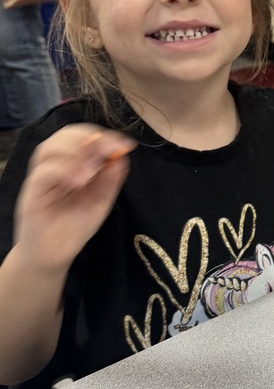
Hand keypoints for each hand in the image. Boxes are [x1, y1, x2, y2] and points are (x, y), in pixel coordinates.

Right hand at [14, 124, 135, 268]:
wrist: (55, 254)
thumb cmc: (76, 225)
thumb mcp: (102, 199)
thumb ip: (112, 176)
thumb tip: (122, 153)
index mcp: (72, 162)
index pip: (83, 136)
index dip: (104, 136)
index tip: (125, 144)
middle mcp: (54, 164)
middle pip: (65, 134)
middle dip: (90, 139)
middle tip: (108, 151)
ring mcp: (41, 177)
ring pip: (49, 147)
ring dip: (75, 151)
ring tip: (92, 170)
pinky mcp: (32, 192)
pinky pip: (44, 172)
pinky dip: (64, 170)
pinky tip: (80, 182)